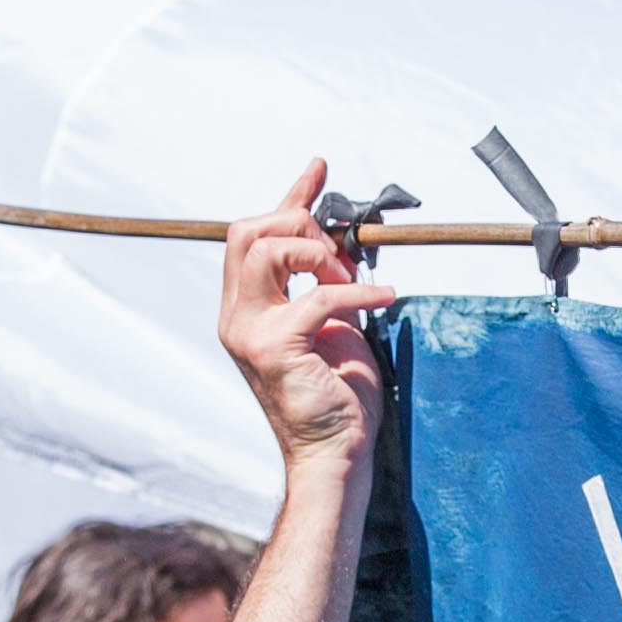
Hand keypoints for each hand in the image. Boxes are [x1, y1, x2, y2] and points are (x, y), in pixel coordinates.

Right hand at [216, 164, 393, 473]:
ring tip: (352, 278)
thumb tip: (341, 239)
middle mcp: (237, 317)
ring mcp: (250, 333)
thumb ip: (325, 281)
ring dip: (318, 252)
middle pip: (248, 232)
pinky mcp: (275, 349)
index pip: (254, 237)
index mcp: (246, 309)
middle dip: (297, 222)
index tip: (320, 170)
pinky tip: (385, 298)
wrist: (336, 451)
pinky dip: (357, 291)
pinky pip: (317, 297)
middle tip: (338, 248)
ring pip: (266, 250)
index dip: (290, 198)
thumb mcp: (333, 322)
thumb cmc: (337, 393)